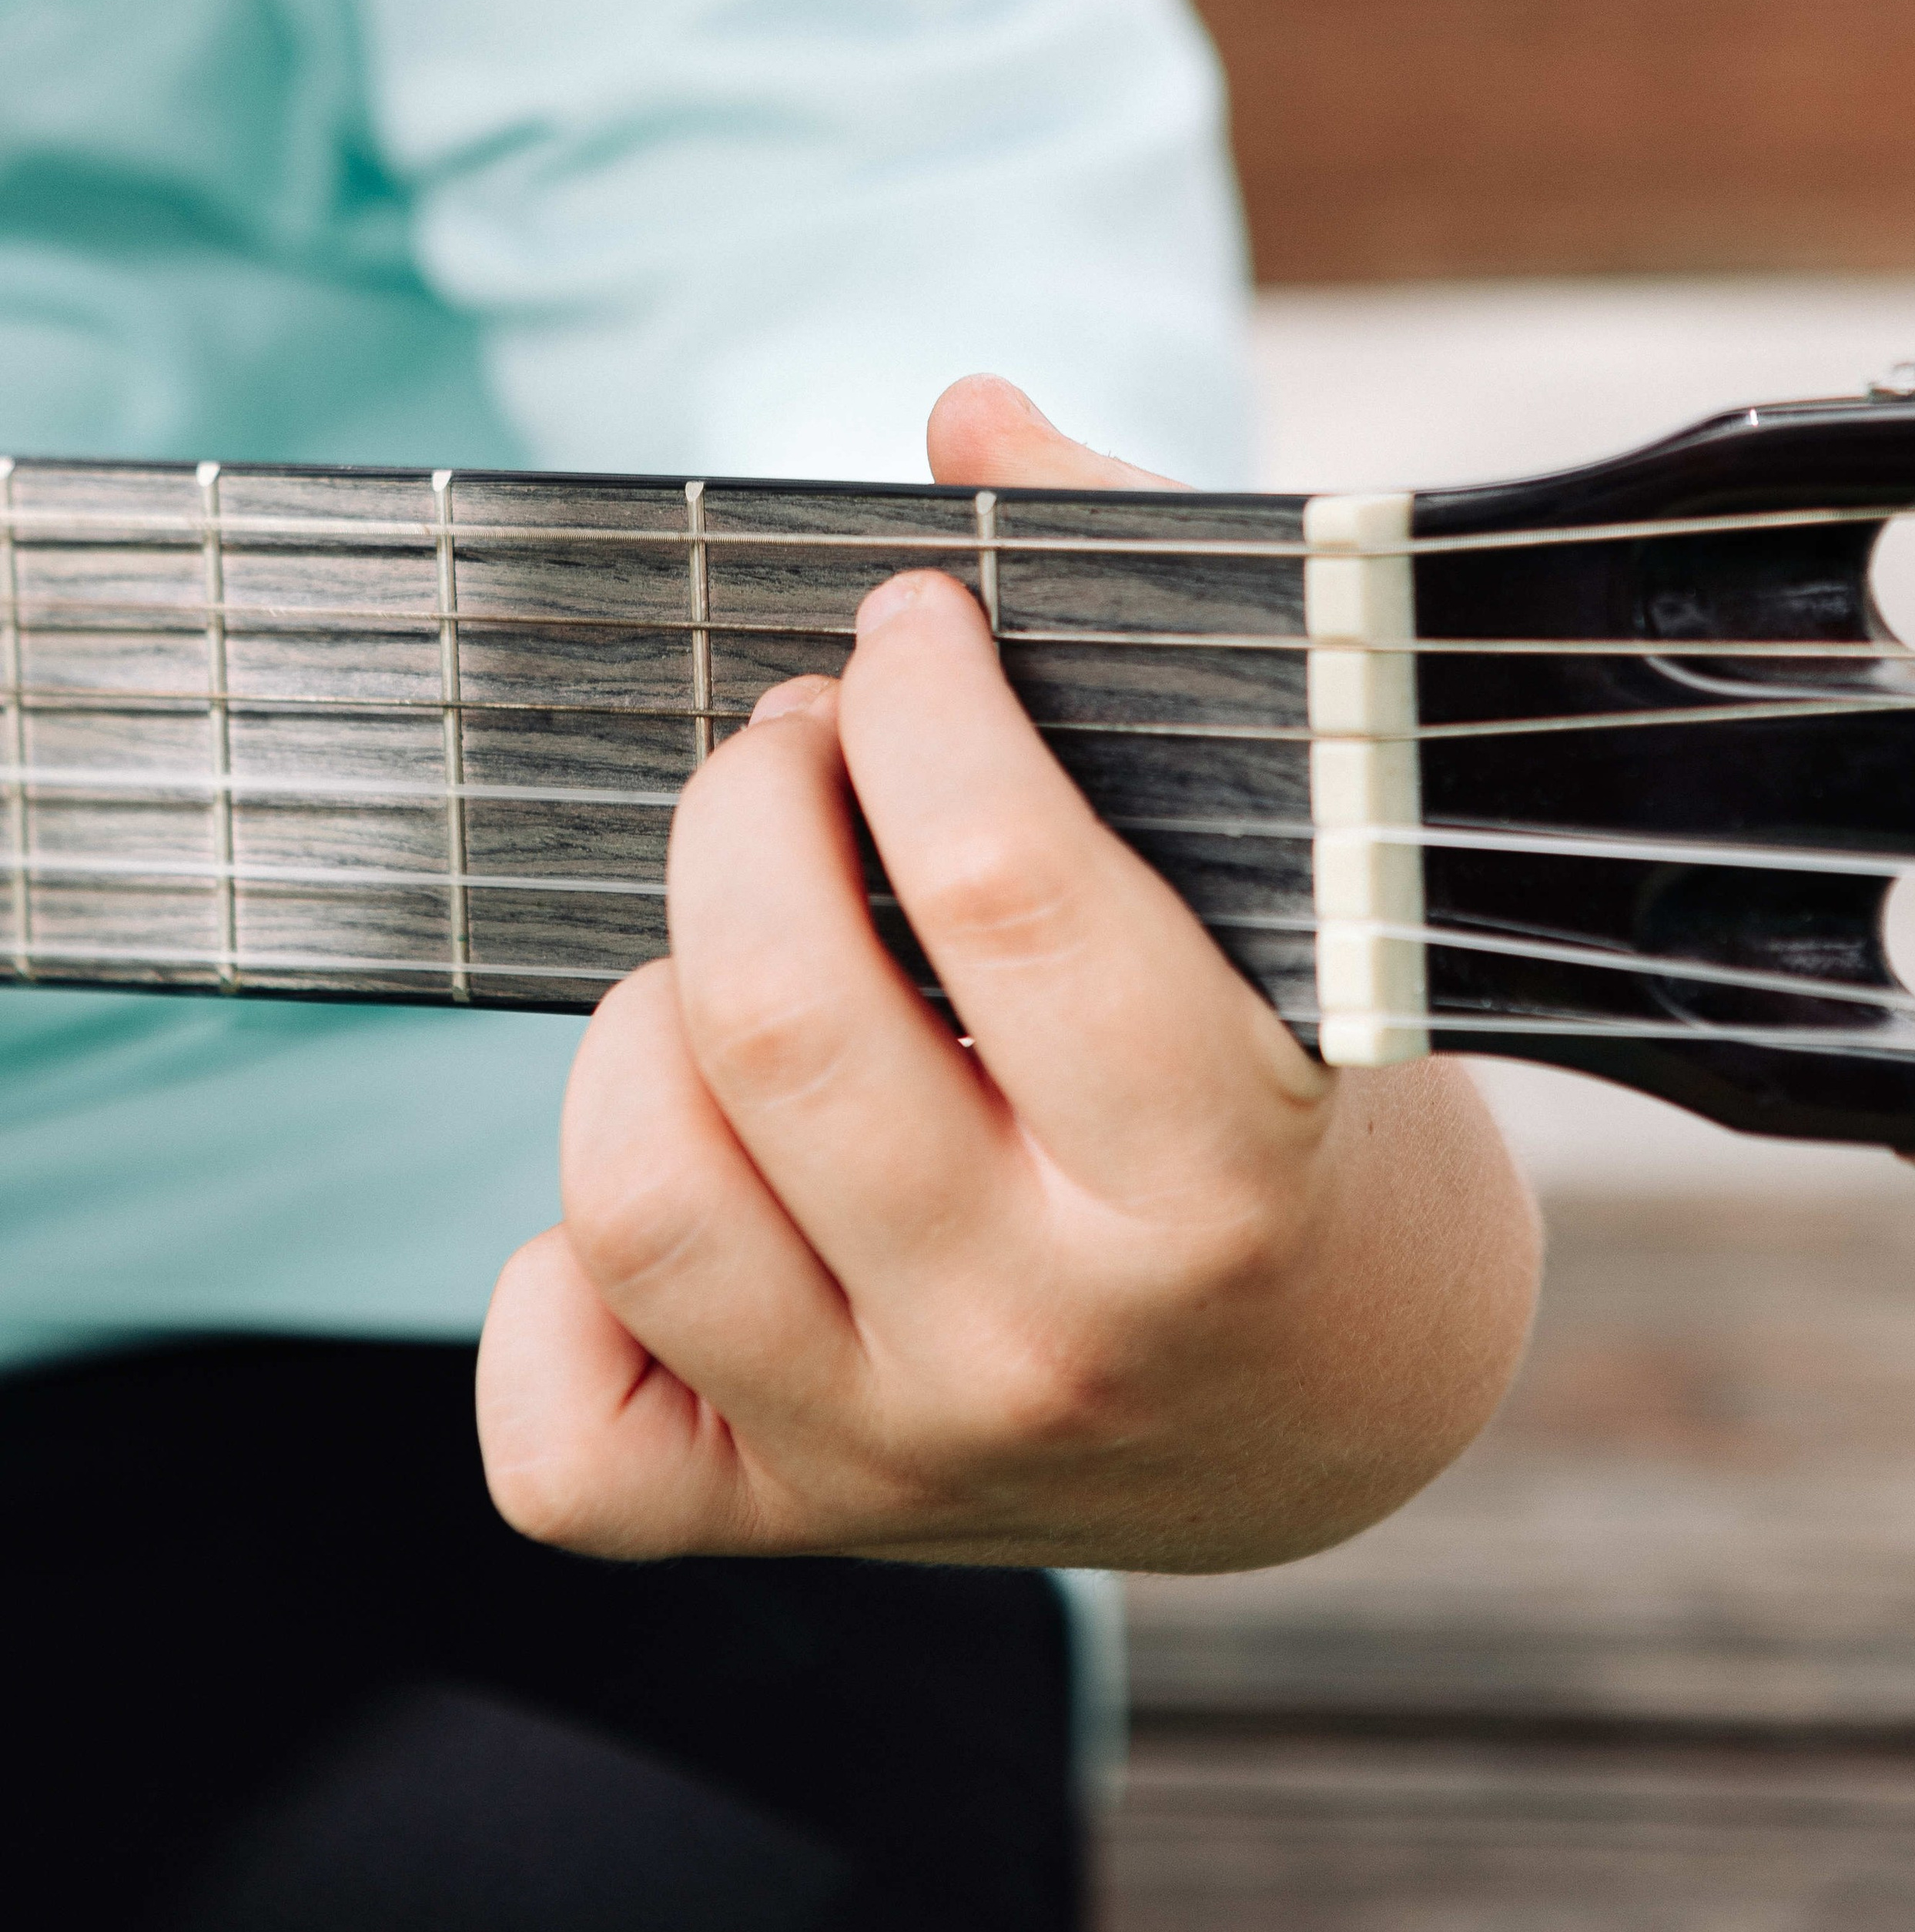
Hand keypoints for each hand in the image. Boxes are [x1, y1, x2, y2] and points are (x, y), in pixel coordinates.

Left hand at [476, 377, 1540, 1571]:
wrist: (1341, 1394)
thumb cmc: (1315, 1099)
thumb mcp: (1302, 885)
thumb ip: (1163, 622)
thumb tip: (968, 412)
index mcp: (1219, 1173)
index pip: (1002, 885)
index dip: (915, 696)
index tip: (909, 628)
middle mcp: (1050, 1337)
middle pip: (777, 1022)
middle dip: (747, 805)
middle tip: (789, 747)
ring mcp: (904, 1447)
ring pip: (640, 1194)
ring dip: (644, 1010)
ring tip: (734, 956)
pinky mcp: (792, 1519)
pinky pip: (560, 1440)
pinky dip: (556, 1296)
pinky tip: (674, 1183)